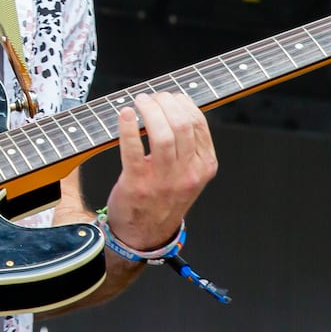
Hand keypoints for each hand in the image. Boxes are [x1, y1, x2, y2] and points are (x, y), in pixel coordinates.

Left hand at [103, 91, 216, 251]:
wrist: (145, 235)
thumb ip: (188, 145)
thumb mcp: (189, 174)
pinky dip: (129, 128)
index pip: (198, 123)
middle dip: (165, 102)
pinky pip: (134, 149)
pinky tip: (126, 115)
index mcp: (204, 166)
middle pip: (182, 124)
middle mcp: (188, 173)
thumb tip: (175, 106)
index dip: (182, 102)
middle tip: (151, 97)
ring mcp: (164, 180)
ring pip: (163, 134)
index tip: (169, 96)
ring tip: (140, 102)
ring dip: (150, 110)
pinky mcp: (138, 184)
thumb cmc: (164, 198)